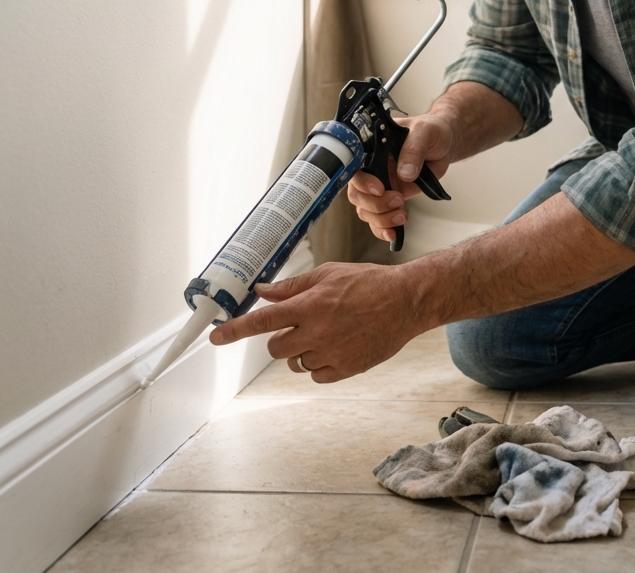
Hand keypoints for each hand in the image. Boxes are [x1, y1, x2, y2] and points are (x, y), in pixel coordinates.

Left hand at [208, 263, 419, 380]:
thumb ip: (293, 287)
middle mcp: (317, 331)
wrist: (405, 302)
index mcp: (310, 305)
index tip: (215, 338)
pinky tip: (338, 346)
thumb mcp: (329, 274)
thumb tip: (263, 291)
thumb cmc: (369, 283)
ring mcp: (331, 353)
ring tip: (327, 333)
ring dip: (302, 351)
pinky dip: (320, 364)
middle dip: (282, 338)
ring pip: (295, 363)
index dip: (235, 330)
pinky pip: (316, 375)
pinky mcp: (345, 369)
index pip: (262, 321)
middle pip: (275, 348)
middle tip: (302, 326)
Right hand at [346, 111, 453, 242]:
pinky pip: (378, 219)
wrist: (444, 143)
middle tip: (398, 199)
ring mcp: (381, 185)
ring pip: (365, 210)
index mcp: (372, 149)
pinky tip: (394, 234)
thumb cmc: (431, 131)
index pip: (355, 168)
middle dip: (375, 204)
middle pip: (357, 194)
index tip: (380, 189)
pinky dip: (383, 229)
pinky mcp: (391, 198)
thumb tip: (405, 174)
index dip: (362, 182)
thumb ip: (414, 150)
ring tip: (403, 214)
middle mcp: (372, 169)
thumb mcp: (425, 132)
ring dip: (381, 218)